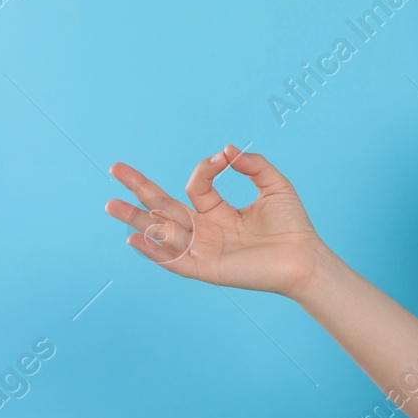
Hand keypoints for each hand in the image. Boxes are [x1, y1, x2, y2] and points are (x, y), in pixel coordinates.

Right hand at [106, 144, 325, 298]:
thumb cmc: (294, 225)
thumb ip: (253, 164)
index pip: (197, 186)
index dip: (206, 168)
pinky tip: (135, 237)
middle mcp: (206, 230)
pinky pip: (174, 260)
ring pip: (162, 231)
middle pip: (165, 207)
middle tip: (115, 168)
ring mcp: (204, 249)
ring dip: (136, 218)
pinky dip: (154, 250)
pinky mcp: (207, 269)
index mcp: (219, 212)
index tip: (224, 158)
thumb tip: (227, 149)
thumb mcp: (275, 185)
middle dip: (140, 188)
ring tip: (111, 203)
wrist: (306, 258)